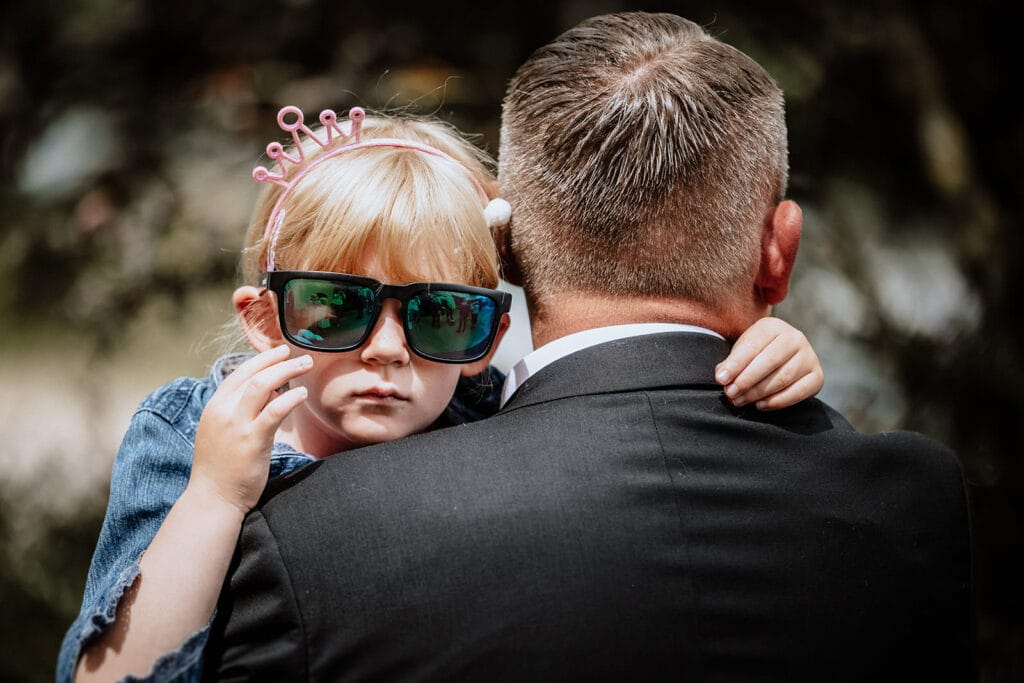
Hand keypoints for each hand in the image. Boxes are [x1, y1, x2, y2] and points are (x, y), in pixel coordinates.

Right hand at [190, 345, 311, 513]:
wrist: (213, 498)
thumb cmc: (221, 468)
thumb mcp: (222, 432)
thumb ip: (240, 411)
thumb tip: (268, 393)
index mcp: (215, 407)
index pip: (238, 373)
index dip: (260, 360)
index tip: (278, 352)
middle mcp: (223, 411)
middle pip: (252, 374)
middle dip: (277, 360)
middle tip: (299, 355)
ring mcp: (237, 425)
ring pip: (262, 385)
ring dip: (286, 371)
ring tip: (304, 365)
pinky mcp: (252, 440)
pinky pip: (274, 410)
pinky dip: (290, 397)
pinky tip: (302, 393)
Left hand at [715, 317, 823, 410]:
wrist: (781, 359)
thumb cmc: (756, 355)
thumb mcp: (742, 351)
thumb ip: (731, 363)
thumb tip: (723, 377)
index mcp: (773, 326)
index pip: (753, 345)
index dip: (736, 364)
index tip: (721, 379)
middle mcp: (795, 338)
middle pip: (770, 361)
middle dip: (747, 380)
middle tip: (731, 393)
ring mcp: (809, 357)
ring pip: (783, 377)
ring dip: (759, 392)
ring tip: (741, 400)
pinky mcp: (817, 376)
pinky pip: (798, 392)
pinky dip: (778, 401)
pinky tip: (761, 405)